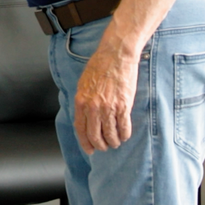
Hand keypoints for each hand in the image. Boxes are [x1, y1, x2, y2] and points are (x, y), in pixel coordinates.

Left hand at [73, 38, 137, 153]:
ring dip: (113, 142)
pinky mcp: (123, 106)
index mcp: (81, 101)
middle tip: (104, 147)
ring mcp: (108, 107)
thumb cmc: (100, 65)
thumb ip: (83, 101)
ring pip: (110, 134)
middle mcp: (93, 107)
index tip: (89, 149)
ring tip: (115, 142)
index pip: (80, 129)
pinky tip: (125, 135)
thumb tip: (84, 116)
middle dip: (100, 145)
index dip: (85, 142)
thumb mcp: (83, 83)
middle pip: (95, 135)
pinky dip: (124, 134)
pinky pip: (124, 127)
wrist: (116, 55)